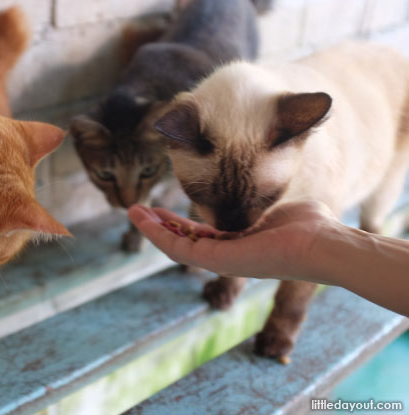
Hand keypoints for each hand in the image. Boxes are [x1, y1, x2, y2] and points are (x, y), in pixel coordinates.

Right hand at [128, 201, 339, 278]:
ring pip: (174, 246)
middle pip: (183, 241)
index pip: (201, 234)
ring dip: (151, 229)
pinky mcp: (216, 260)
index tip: (162, 209)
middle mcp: (226, 254)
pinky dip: (156, 234)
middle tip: (139, 210)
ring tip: (132, 211)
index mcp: (238, 242)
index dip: (178, 221)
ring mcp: (220, 259)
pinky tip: (141, 219)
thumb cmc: (310, 224)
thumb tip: (263, 173)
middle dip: (160, 225)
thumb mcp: (275, 202)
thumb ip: (260, 194)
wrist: (322, 243)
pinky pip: (177, 249)